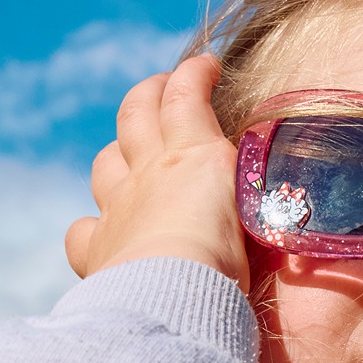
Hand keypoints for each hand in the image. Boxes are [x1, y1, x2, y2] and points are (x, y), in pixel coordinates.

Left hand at [64, 56, 246, 285]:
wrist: (175, 296)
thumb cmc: (229, 260)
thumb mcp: (259, 216)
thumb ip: (259, 196)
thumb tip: (279, 198)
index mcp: (194, 155)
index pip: (186, 94)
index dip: (194, 73)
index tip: (206, 66)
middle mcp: (151, 171)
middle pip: (136, 111)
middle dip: (149, 92)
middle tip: (163, 89)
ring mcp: (119, 207)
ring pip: (106, 160)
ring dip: (119, 150)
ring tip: (133, 153)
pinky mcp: (99, 247)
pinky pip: (82, 228)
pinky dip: (92, 225)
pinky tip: (103, 229)